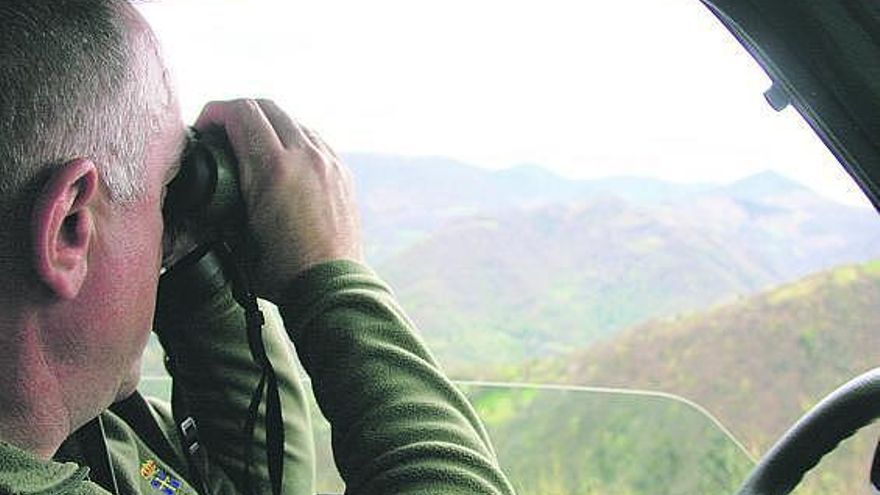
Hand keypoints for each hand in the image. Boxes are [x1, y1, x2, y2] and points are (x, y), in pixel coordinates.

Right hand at [194, 99, 362, 300]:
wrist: (331, 287)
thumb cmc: (283, 272)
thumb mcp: (235, 239)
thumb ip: (217, 208)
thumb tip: (202, 191)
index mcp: (273, 168)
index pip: (241, 112)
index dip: (215, 111)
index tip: (204, 126)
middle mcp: (304, 156)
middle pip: (267, 106)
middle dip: (238, 113)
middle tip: (221, 132)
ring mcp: (328, 162)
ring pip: (293, 120)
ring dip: (268, 125)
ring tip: (251, 147)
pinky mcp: (342, 172)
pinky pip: (314, 140)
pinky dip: (293, 141)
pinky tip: (282, 161)